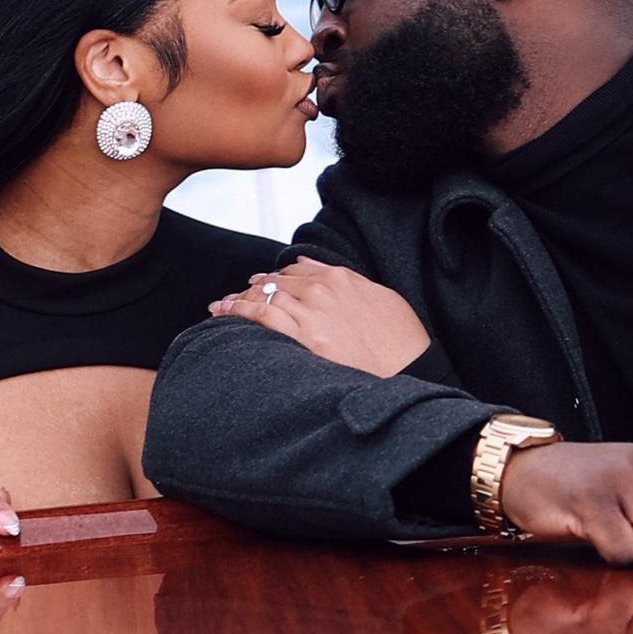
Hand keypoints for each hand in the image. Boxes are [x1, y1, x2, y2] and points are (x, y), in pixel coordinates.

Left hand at [206, 258, 433, 376]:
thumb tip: (311, 264)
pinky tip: (225, 313)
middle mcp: (321, 290)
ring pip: (264, 296)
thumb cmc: (400, 338)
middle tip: (234, 297)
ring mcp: (311, 312)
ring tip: (221, 307)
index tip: (260, 283)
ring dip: (239, 299)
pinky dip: (239, 311)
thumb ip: (343, 277)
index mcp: (339, 278)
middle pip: (275, 282)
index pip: (295, 271)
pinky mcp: (305, 339)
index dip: (274, 277)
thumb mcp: (378, 296)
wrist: (411, 369)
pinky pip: (263, 317)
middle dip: (251, 288)